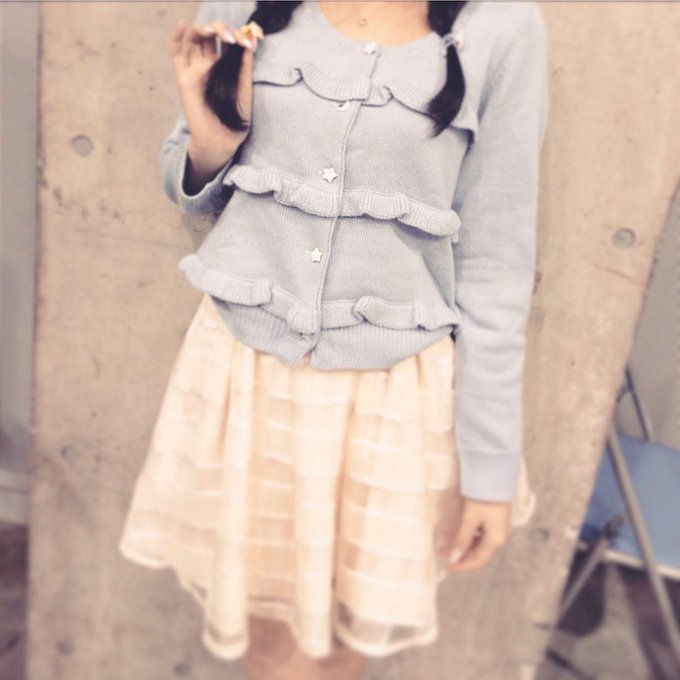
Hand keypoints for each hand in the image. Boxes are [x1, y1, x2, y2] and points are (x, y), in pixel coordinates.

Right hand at [169, 17, 261, 171]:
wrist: (221, 141)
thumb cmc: (235, 120)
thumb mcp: (245, 92)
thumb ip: (245, 69)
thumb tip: (249, 43)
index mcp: (226, 68)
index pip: (228, 42)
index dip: (238, 36)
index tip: (248, 42)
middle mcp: (210, 66)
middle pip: (211, 36)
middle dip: (222, 30)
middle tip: (233, 38)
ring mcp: (196, 70)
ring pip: (195, 39)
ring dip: (205, 29)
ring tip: (218, 33)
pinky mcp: (184, 79)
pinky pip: (176, 54)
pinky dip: (176, 37)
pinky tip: (183, 25)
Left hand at [437, 497, 512, 571]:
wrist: (496, 477)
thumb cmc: (483, 498)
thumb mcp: (470, 518)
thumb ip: (463, 537)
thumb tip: (455, 554)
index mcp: (495, 540)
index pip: (477, 561)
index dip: (461, 566)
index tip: (446, 566)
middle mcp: (499, 537)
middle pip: (478, 553)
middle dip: (459, 554)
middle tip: (442, 552)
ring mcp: (497, 528)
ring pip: (478, 543)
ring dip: (462, 544)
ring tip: (445, 542)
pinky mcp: (495, 519)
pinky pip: (480, 533)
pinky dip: (467, 535)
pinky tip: (456, 532)